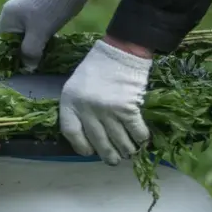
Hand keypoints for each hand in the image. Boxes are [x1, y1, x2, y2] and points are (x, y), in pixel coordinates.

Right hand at [0, 0, 86, 71]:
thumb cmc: (50, 11)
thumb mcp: (39, 34)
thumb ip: (30, 52)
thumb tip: (28, 68)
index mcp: (7, 18)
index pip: (0, 42)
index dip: (7, 56)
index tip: (17, 67)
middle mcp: (11, 15)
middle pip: (12, 40)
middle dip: (21, 52)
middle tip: (31, 64)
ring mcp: (23, 13)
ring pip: (23, 37)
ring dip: (31, 47)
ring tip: (39, 58)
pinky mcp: (34, 13)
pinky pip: (31, 32)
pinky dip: (37, 40)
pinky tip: (45, 47)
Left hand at [59, 38, 152, 164]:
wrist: (120, 51)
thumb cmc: (97, 68)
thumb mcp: (75, 86)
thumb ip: (77, 108)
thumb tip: (88, 134)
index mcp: (70, 102)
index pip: (71, 132)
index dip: (80, 146)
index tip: (89, 152)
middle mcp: (86, 110)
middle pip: (97, 141)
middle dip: (107, 154)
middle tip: (114, 160)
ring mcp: (107, 111)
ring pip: (118, 140)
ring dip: (125, 150)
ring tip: (129, 153)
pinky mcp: (127, 108)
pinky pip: (135, 131)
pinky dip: (140, 138)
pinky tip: (142, 140)